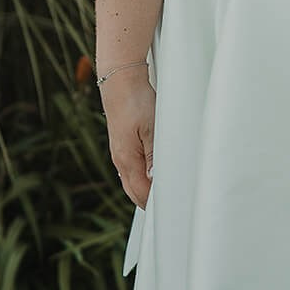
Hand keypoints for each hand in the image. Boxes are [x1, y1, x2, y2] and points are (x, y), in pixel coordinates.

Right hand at [101, 68, 155, 208]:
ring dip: (144, 190)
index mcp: (126, 159)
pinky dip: (140, 177)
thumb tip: (155, 181)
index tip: (170, 209)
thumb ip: (154, 156)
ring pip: (131, 180)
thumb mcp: (151, 128)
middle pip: (133, 191)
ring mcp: (119, 152)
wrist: (119, 80)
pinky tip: (150, 176)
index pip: (140, 193)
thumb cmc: (136, 101)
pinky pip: (130, 169)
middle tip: (168, 209)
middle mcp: (120, 159)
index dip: (154, 204)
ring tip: (161, 196)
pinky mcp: (121, 143)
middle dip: (148, 202)